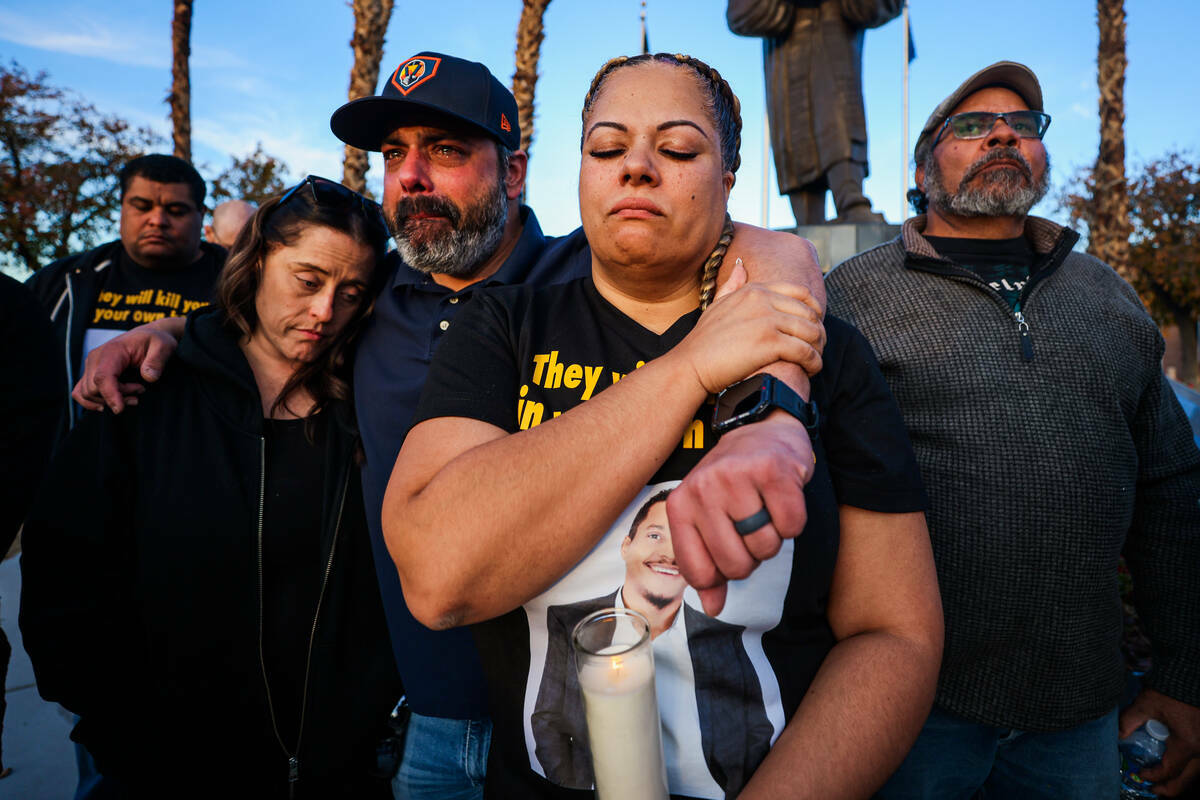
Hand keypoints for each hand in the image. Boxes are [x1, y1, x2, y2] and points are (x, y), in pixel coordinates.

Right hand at [72, 320, 182, 412]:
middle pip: (94, 388)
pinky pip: (80, 393)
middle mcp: (96, 358)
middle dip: (118, 396)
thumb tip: (149, 377)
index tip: (121, 409)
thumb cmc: (155, 341)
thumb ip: (157, 361)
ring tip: (133, 395)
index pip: (102, 377)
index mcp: (112, 350)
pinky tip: (112, 402)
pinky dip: (93, 402)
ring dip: (109, 400)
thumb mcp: (164, 346)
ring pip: (88, 393)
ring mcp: (90, 366)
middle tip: (141, 390)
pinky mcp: (90, 373)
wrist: (148, 337)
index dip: (110, 395)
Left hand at [666, 410, 812, 615]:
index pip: (700, 573)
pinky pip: (792, 526)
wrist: (761, 427)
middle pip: (737, 565)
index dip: (723, 574)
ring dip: (774, 537)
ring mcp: (736, 477)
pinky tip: (783, 498)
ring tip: (766, 509)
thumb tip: (714, 607)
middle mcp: (702, 489)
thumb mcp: (708, 518)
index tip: (731, 550)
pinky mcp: (772, 470)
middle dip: (753, 557)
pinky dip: (794, 521)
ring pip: (766, 547)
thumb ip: (708, 565)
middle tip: (753, 526)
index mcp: (680, 505)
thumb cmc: (733, 481)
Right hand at [673, 260, 823, 395]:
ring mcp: (767, 320)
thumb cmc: (703, 340)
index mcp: (754, 291)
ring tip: (815, 362)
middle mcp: (763, 300)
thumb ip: (732, 285)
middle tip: (817, 348)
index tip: (815, 325)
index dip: (815, 309)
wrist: (691, 364)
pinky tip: (810, 370)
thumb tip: (740, 266)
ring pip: (811, 332)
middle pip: (810, 313)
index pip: (800, 292)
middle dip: (819, 332)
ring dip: (818, 349)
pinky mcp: (770, 342)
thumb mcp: (717, 305)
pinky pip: (805, 351)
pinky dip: (813, 363)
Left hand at [1120, 688, 1199, 795]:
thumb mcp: (1146, 705)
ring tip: (1162, 782)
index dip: (1153, 776)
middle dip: (1168, 788)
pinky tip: (1176, 768)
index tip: (1141, 773)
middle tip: (1153, 789)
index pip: (1169, 770)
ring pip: (1195, 773)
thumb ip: (1129, 721)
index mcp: (1188, 744)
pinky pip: (1198, 763)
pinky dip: (1187, 769)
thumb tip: (1116, 736)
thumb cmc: (1170, 690)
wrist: (1189, 678)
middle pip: (1187, 780)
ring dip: (1179, 779)